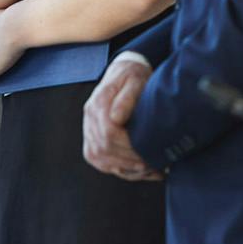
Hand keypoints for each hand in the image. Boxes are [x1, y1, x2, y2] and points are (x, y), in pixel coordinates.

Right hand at [83, 57, 161, 180]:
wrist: (124, 72)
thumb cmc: (133, 77)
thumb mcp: (135, 80)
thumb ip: (127, 97)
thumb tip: (116, 118)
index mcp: (98, 103)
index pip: (109, 133)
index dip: (128, 147)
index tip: (148, 150)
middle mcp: (89, 119)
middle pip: (103, 150)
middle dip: (129, 161)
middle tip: (153, 164)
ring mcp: (89, 130)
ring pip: (101, 160)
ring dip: (126, 169)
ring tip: (149, 170)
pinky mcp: (93, 140)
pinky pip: (102, 162)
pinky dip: (121, 170)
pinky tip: (140, 170)